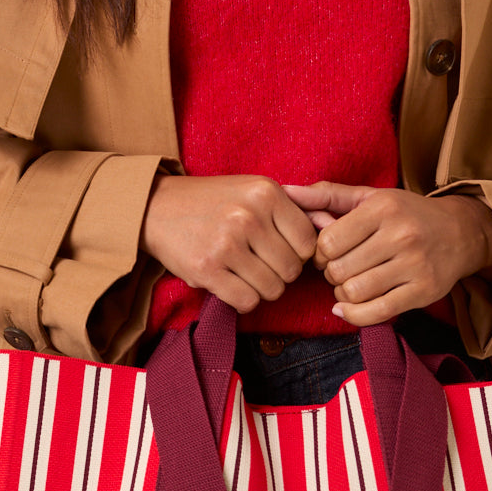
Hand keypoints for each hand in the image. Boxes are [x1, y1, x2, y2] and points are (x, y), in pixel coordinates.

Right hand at [139, 174, 318, 313]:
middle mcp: (248, 216)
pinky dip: (244, 300)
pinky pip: (247, 301)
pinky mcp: (208, 270)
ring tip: (245, 273)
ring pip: (272, 290)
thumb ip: (295, 208)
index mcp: (266, 193)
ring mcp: (227, 244)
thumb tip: (334, 227)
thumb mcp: (255, 190)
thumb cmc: (213, 201)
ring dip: (262, 289)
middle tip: (260, 265)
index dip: (298, 254)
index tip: (280, 251)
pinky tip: (232, 284)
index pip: (307, 242)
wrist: (157, 208)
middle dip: (280, 274)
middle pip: (292, 270)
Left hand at [282, 182, 491, 326]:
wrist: (462, 233)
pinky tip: (348, 307)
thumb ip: (327, 196)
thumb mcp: (370, 197)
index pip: (327, 243)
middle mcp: (401, 235)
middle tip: (340, 268)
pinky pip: (375, 313)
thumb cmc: (406, 214)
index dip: (318, 253)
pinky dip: (353, 314)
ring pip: (353, 292)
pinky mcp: (422, 291)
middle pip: (337, 270)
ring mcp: (414, 265)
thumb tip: (286, 191)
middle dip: (330, 274)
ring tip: (350, 283)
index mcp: (383, 208)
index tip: (328, 253)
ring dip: (342, 293)